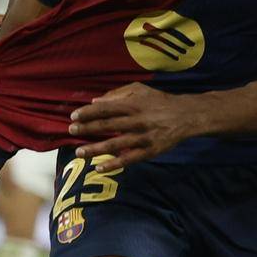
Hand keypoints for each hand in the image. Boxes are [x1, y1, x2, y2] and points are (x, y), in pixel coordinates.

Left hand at [68, 83, 192, 169]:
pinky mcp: (150, 151)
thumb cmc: (159, 101)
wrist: (186, 116)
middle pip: (107, 126)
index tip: (73, 116)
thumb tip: (95, 102)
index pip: (105, 109)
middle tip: (71, 131)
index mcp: (133, 104)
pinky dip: (114, 164)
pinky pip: (129, 159)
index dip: (88, 113)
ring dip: (95, 149)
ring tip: (79, 152)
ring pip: (115, 144)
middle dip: (87, 129)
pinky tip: (100, 167)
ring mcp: (143, 137)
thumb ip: (117, 94)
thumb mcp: (140, 90)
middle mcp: (136, 121)